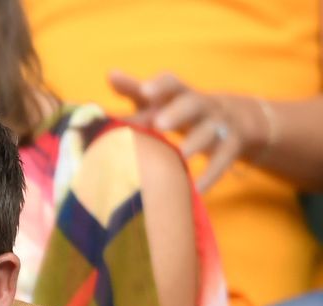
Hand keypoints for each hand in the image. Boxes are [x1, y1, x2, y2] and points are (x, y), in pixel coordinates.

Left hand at [108, 69, 267, 190]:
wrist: (236, 119)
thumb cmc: (183, 111)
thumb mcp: (162, 101)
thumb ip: (135, 91)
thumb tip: (111, 75)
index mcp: (182, 94)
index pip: (172, 84)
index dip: (159, 86)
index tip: (144, 91)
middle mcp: (203, 105)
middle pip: (193, 103)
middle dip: (178, 112)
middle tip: (159, 123)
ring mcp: (219, 124)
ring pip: (211, 130)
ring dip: (198, 140)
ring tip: (183, 153)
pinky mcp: (231, 146)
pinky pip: (224, 159)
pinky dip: (212, 174)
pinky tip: (198, 189)